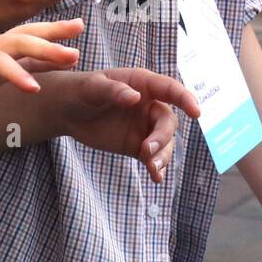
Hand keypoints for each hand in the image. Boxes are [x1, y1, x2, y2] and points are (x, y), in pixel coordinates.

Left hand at [0, 20, 84, 123]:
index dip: (14, 73)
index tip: (33, 90)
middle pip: (17, 39)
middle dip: (45, 44)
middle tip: (75, 53)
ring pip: (23, 37)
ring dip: (50, 33)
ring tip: (80, 27)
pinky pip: (22, 50)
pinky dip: (43, 47)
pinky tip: (64, 47)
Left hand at [47, 67, 199, 182]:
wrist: (65, 111)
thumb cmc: (80, 90)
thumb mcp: (91, 87)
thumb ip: (112, 90)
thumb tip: (135, 97)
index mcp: (141, 84)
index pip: (169, 89)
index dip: (185, 98)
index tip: (196, 112)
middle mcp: (148, 105)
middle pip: (167, 122)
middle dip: (162, 138)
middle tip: (146, 151)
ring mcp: (144, 127)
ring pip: (165, 143)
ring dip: (163, 156)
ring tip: (152, 168)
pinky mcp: (137, 145)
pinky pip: (154, 157)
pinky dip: (158, 168)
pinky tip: (156, 178)